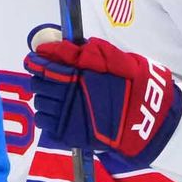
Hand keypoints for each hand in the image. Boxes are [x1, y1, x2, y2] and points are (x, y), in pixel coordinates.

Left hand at [24, 33, 181, 164]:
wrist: (147, 121)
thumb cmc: (134, 85)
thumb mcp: (114, 59)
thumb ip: (82, 52)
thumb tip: (54, 46)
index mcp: (75, 76)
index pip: (43, 67)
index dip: (36, 62)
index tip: (34, 60)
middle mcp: (66, 97)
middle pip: (37, 86)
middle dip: (40, 80)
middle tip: (49, 78)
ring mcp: (66, 118)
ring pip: (40, 106)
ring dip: (44, 99)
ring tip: (56, 97)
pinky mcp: (69, 135)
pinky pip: (46, 125)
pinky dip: (48, 117)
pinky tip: (59, 113)